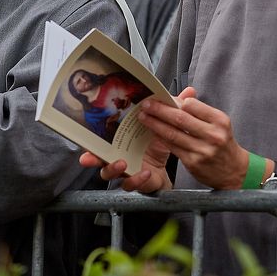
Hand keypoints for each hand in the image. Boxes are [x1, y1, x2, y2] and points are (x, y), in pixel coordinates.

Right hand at [79, 88, 196, 191]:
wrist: (165, 166)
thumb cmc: (158, 142)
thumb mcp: (166, 123)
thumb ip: (173, 107)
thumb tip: (190, 91)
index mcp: (119, 137)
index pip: (100, 134)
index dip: (90, 134)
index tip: (86, 131)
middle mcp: (116, 152)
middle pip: (96, 155)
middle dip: (92, 155)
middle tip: (90, 155)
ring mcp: (123, 168)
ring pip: (107, 172)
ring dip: (112, 168)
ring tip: (122, 163)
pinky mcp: (133, 180)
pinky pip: (129, 184)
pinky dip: (135, 179)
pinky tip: (144, 173)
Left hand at [136, 87, 248, 189]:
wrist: (235, 171)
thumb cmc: (223, 142)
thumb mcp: (218, 123)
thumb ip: (199, 110)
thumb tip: (177, 97)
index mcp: (219, 120)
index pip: (191, 105)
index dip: (174, 101)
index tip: (161, 97)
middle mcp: (212, 135)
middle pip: (180, 119)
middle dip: (159, 110)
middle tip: (146, 104)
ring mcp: (202, 150)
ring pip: (173, 133)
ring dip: (155, 123)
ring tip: (143, 116)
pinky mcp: (193, 162)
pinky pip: (172, 146)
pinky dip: (160, 137)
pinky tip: (152, 130)